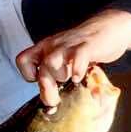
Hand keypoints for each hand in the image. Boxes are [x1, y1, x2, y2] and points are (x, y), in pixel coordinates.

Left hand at [16, 9, 130, 106]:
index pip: (22, 60)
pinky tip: (79, 77)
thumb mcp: (64, 59)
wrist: (108, 27)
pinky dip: (77, 69)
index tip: (40, 82)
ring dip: (59, 76)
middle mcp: (53, 46)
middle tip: (55, 101)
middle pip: (41, 68)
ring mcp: (69, 45)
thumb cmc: (84, 49)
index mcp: (45, 49)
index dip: (28, 74)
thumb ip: (57, 77)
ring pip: (52, 62)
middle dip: (47, 89)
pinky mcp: (87, 45)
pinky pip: (78, 56)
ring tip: (69, 81)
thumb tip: (52, 104)